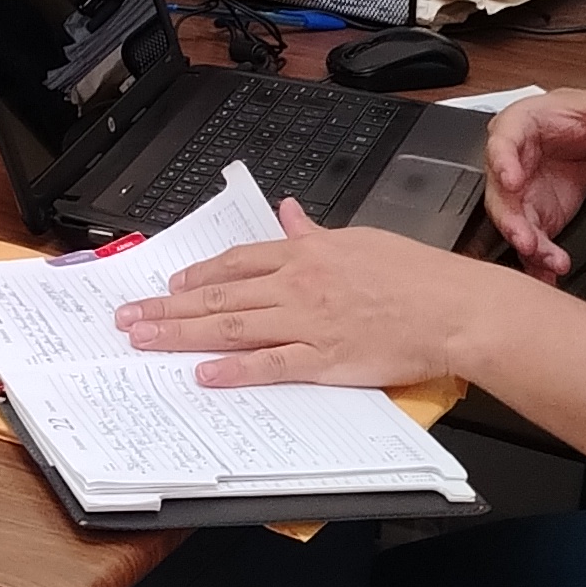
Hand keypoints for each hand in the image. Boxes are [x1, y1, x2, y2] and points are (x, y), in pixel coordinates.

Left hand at [111, 203, 485, 386]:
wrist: (455, 308)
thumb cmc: (420, 276)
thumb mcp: (362, 239)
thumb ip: (317, 232)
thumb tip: (289, 213)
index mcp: (309, 253)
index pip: (239, 262)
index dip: (198, 275)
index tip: (169, 285)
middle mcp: (300, 284)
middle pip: (220, 295)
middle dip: (168, 307)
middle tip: (129, 316)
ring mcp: (309, 322)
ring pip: (232, 326)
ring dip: (182, 333)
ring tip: (145, 339)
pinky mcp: (325, 358)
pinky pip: (270, 364)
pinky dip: (235, 369)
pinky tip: (204, 373)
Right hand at [484, 68, 585, 280]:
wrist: (576, 143)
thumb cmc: (567, 121)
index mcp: (515, 132)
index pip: (502, 145)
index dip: (503, 162)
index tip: (510, 178)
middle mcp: (507, 168)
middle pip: (500, 196)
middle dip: (511, 220)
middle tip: (525, 238)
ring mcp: (518, 198)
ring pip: (514, 225)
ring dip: (528, 246)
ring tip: (548, 262)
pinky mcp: (532, 220)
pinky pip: (531, 244)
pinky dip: (539, 263)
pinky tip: (551, 275)